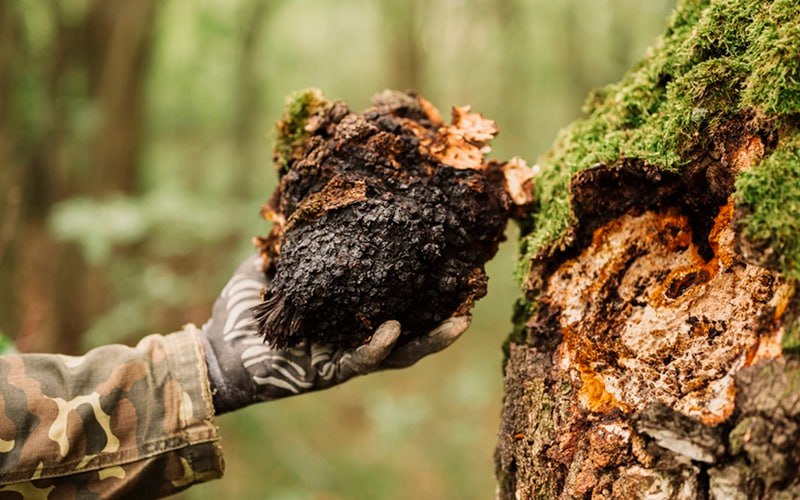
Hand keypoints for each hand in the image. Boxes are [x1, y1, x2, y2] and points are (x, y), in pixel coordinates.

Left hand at [200, 254, 469, 413]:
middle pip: (413, 325)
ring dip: (432, 338)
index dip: (424, 282)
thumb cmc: (245, 309)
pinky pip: (364, 359)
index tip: (450, 257)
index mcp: (351, 308)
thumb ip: (295, 240)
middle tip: (472, 291)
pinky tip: (394, 327)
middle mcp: (357, 333)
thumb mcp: (275, 265)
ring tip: (459, 319)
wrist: (218, 350)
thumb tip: (308, 199)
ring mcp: (348, 354)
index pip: (396, 295)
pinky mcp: (332, 372)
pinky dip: (380, 345)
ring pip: (402, 350)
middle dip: (445, 312)